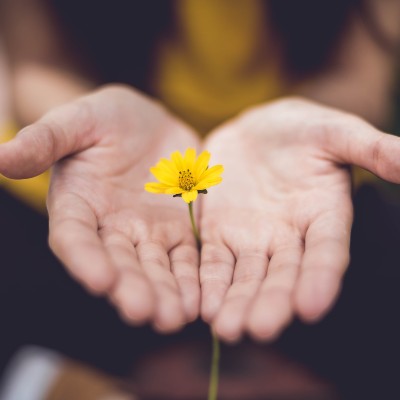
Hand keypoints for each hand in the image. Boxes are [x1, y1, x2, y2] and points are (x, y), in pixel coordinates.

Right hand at [0, 85, 200, 331]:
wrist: (149, 124)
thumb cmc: (107, 119)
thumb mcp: (79, 120)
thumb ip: (46, 139)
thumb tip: (2, 156)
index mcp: (79, 205)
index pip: (75, 238)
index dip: (85, 259)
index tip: (100, 280)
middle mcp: (111, 228)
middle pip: (119, 263)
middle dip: (131, 288)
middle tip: (144, 312)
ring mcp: (147, 232)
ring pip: (155, 268)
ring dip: (164, 293)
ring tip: (175, 317)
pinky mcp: (178, 230)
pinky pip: (186, 258)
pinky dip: (192, 279)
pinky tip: (200, 300)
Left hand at [199, 97, 399, 341]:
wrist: (256, 130)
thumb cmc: (301, 129)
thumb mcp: (336, 132)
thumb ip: (371, 149)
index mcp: (323, 215)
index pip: (326, 252)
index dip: (321, 278)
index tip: (311, 307)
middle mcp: (289, 236)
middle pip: (282, 275)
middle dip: (272, 302)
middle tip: (259, 329)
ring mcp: (252, 238)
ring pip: (246, 276)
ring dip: (237, 302)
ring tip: (227, 329)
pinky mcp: (220, 232)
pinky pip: (214, 261)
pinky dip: (209, 283)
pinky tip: (204, 307)